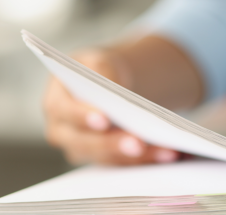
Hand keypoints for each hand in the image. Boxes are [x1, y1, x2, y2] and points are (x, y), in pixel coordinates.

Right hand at [43, 49, 179, 164]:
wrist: (104, 84)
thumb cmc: (98, 70)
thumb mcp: (97, 61)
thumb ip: (102, 71)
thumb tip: (115, 88)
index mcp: (56, 104)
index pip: (67, 112)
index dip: (84, 117)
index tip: (104, 120)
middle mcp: (63, 132)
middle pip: (87, 143)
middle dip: (115, 144)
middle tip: (139, 144)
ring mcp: (81, 149)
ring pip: (108, 158)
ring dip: (138, 158)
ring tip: (166, 152)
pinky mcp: (102, 159)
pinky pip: (123, 164)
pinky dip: (147, 160)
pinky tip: (169, 154)